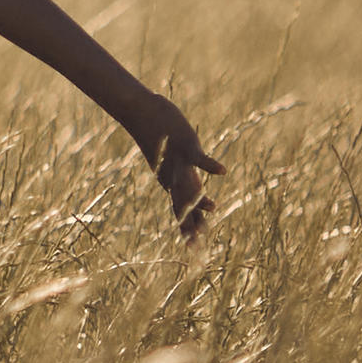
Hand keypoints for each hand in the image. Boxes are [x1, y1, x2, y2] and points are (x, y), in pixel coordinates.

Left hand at [127, 98, 223, 238]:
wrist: (139, 112)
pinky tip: (222, 171)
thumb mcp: (168, 159)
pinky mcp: (185, 144)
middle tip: (197, 247)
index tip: (193, 250)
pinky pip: (198, 157)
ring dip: (200, 197)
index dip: (187, 229)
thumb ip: (179, 173)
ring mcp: (179, 161)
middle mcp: (173, 176)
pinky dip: (209, 164)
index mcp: (170, 182)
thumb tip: (183, 185)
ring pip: (189, 184)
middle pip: (184, 204)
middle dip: (191, 225)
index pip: (181, 210)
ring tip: (214, 209)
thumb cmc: (156, 135)